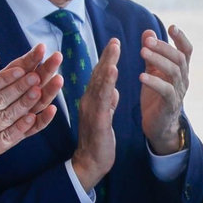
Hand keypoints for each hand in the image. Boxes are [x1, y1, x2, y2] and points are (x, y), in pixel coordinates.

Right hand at [70, 38, 123, 191]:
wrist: (91, 163)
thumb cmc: (98, 142)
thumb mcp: (105, 119)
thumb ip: (108, 103)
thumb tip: (114, 91)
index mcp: (91, 101)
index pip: (99, 77)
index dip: (106, 60)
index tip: (114, 45)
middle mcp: (88, 101)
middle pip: (97, 74)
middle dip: (106, 56)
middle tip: (115, 39)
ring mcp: (91, 109)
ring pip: (99, 82)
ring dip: (107, 63)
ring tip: (115, 47)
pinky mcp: (97, 118)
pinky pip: (103, 97)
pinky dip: (107, 82)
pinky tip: (113, 70)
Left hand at [141, 25, 191, 155]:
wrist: (159, 126)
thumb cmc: (156, 97)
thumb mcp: (153, 71)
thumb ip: (152, 53)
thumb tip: (148, 32)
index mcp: (180, 70)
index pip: (186, 51)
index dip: (181, 38)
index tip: (171, 27)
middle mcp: (183, 79)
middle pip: (179, 58)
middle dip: (163, 47)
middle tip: (146, 41)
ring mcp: (178, 92)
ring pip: (174, 72)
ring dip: (158, 60)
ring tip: (142, 52)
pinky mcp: (170, 105)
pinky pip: (166, 91)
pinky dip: (154, 82)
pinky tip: (142, 76)